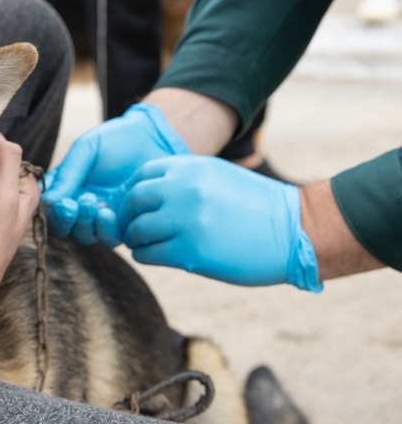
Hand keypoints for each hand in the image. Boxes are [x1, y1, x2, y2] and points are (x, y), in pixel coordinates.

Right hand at [42, 103, 188, 245]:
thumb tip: (48, 201)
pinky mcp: (124, 224)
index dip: (53, 212)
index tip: (64, 203)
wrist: (153, 139)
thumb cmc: (116, 140)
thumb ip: (68, 173)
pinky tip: (109, 212)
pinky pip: (110, 238)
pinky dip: (105, 229)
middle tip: (75, 205)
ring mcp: (102, 217)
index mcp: (67, 188)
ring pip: (85, 236)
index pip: (51, 209)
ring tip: (93, 203)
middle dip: (68, 220)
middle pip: (65, 228)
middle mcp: (81, 206)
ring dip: (85, 225)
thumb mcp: (86, 149)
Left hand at [120, 155, 321, 290]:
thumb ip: (182, 181)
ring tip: (146, 243)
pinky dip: (145, 255)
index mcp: (190, 167)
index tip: (138, 206)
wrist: (294, 231)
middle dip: (129, 216)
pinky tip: (156, 255)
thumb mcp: (216, 177)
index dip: (134, 192)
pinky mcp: (189, 251)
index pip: (141, 175)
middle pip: (132, 201)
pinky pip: (147, 253)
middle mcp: (183, 189)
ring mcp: (185, 220)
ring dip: (136, 238)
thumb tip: (143, 194)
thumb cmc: (256, 207)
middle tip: (134, 227)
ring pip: (135, 230)